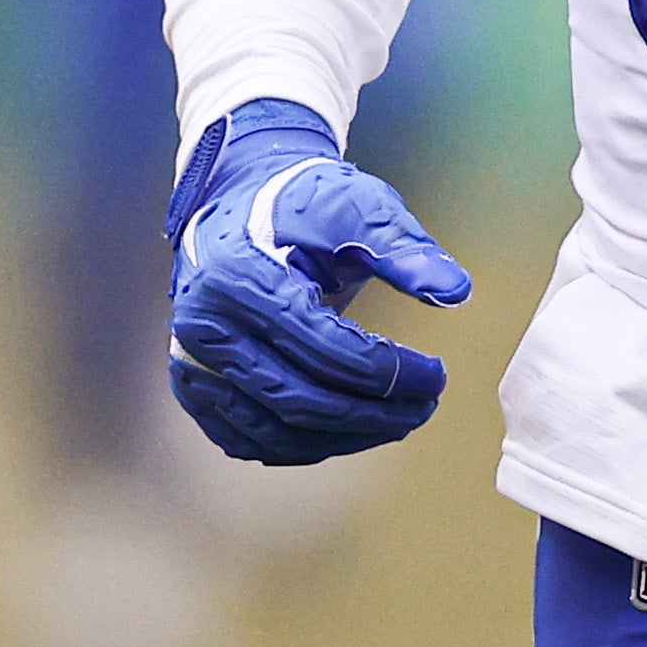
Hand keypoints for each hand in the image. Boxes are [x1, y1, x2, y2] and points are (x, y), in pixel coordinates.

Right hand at [165, 99, 472, 465]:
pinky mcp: (194, 388)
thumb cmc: (302, 202)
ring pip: (275, 431)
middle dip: (374, 414)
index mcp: (239, 275)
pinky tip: (350, 431)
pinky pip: (250, 439)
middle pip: (299, 398)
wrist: (241, 201)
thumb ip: (404, 248)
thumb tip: (454, 291)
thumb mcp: (357, 205)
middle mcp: (204, 325)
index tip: (437, 375)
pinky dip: (304, 445)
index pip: (324, 346)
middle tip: (426, 407)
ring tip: (398, 421)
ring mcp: (192, 362)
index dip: (389, 372)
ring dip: (345, 437)